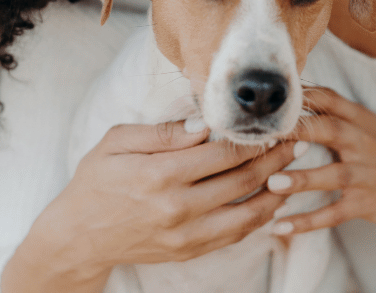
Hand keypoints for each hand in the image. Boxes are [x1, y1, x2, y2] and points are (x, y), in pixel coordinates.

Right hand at [2, 121, 296, 292]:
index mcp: (160, 174)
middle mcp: (177, 207)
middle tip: (298, 142)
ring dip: (274, 191)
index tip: (273, 125)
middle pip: (240, 180)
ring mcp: (185, 234)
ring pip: (244, 212)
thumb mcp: (117, 142)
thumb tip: (203, 124)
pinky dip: (258, 219)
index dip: (252, 139)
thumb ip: (162, 133)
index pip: (221, 153)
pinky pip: (233, 235)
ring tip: (294, 171)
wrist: (78, 236)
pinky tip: (271, 202)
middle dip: (273, 160)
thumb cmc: (96, 180)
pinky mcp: (188, 251)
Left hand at [267, 87, 375, 234]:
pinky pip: (335, 213)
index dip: (304, 97)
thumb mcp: (362, 123)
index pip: (331, 99)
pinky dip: (308, 221)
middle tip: (266, 137)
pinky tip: (281, 226)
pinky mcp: (365, 203)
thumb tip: (293, 89)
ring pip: (334, 175)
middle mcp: (365, 143)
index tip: (274, 103)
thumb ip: (332, 108)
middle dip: (298, 131)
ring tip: (272, 183)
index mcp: (361, 118)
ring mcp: (367, 174)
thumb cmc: (374, 148)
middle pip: (331, 130)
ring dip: (302, 179)